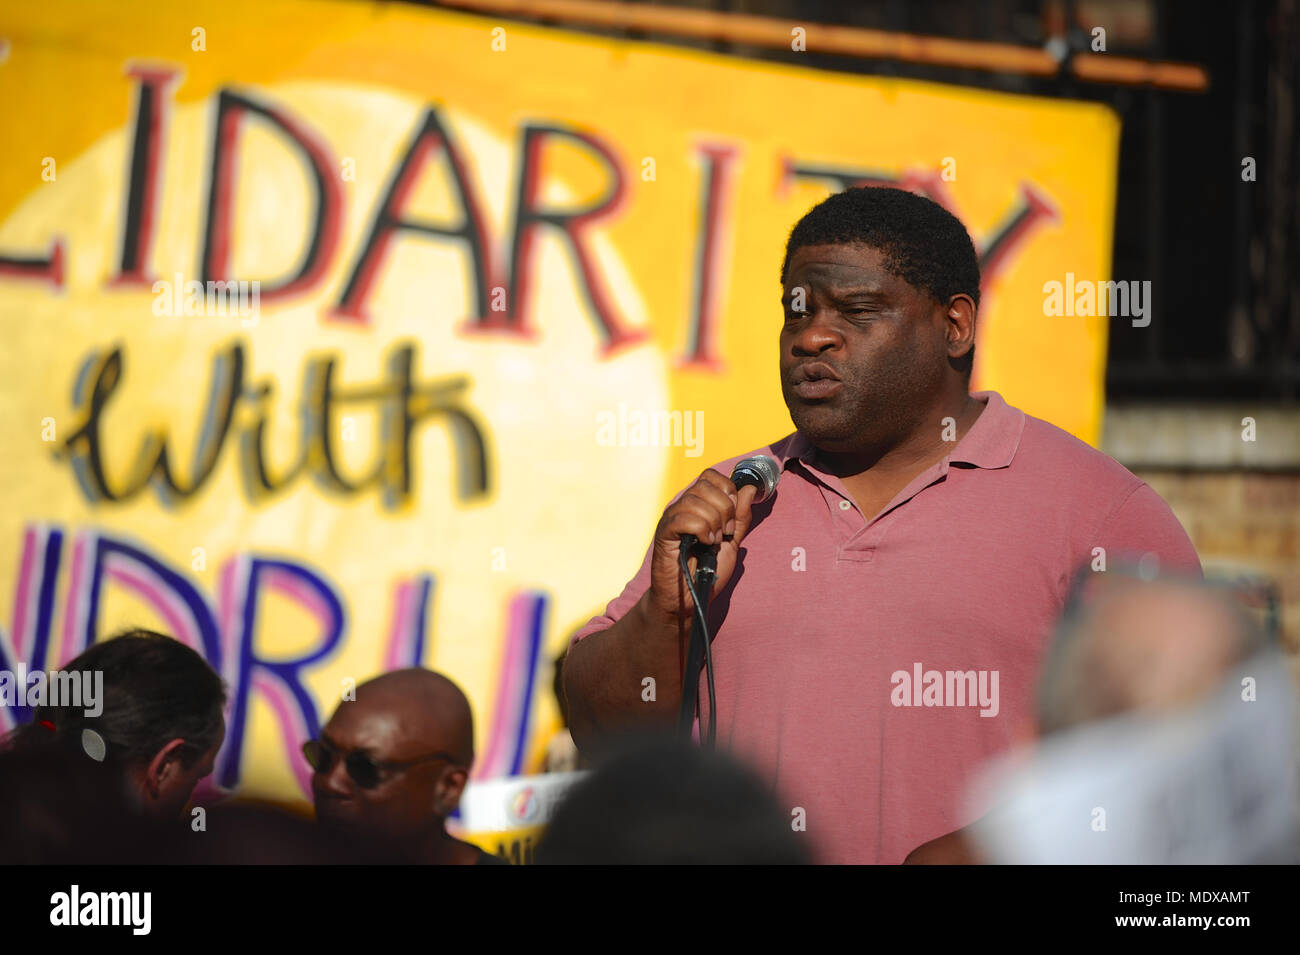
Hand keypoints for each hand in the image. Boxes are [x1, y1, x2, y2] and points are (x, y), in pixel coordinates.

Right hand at [646, 468, 757, 621]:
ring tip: (713, 542)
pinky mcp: (664, 533)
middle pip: (704, 486)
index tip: (733, 515)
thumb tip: (748, 488)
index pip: (710, 475)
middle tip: (724, 532)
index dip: (726, 489)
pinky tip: (704, 544)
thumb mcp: (733, 541)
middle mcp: (683, 506)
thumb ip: (741, 516)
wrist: (693, 597)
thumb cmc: (708, 570)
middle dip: (723, 509)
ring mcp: (672, 519)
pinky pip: (683, 518)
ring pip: (694, 501)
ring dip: (712, 522)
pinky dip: (700, 530)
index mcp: (698, 504)